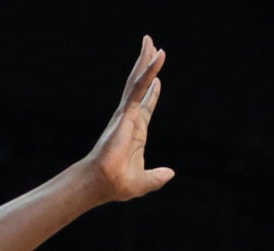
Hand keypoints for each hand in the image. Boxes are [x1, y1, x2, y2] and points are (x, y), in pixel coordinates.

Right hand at [81, 37, 173, 203]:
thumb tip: (170, 174)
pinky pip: (140, 87)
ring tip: (151, 42)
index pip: (146, 107)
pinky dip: (149, 71)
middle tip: (152, 48)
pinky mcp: (126, 112)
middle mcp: (131, 119)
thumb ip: (157, 177)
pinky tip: (158, 57)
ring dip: (145, 61)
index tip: (158, 82)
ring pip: (138, 81)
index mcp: (136, 132)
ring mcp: (127, 113)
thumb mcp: (144, 182)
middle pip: (141, 87)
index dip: (152, 94)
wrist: (103, 183)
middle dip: (146, 68)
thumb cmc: (117, 185)